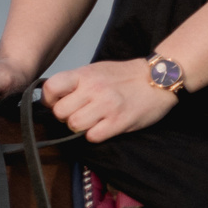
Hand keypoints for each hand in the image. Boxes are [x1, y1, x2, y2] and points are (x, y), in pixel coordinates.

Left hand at [42, 59, 178, 141]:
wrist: (159, 78)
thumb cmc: (123, 75)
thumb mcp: (95, 70)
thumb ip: (74, 83)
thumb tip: (52, 98)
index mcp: (84, 75)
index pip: (50, 88)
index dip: (49, 100)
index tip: (57, 102)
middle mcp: (93, 89)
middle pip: (60, 112)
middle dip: (66, 116)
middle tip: (79, 113)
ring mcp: (106, 105)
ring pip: (74, 125)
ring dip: (80, 127)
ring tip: (92, 120)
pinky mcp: (119, 121)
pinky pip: (93, 136)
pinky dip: (95, 135)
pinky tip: (103, 127)